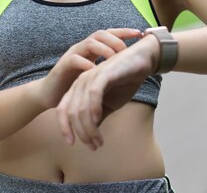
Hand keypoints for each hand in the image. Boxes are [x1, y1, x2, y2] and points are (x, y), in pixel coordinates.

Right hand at [39, 28, 141, 109]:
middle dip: (115, 39)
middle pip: (100, 34)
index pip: (109, 34)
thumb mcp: (97, 75)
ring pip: (89, 42)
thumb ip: (110, 69)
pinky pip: (75, 59)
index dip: (124, 32)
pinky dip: (86, 63)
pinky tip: (96, 70)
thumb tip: (135, 68)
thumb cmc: (77, 85)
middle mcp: (83, 48)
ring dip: (104, 49)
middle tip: (126, 50)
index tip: (140, 33)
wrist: (51, 95)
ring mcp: (72, 55)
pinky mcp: (62, 66)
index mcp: (92, 49)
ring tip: (114, 58)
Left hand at [56, 34, 159, 149]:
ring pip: (81, 107)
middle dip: (81, 132)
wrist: (142, 61)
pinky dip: (94, 110)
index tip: (72, 143)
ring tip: (99, 141)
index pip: (63, 109)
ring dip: (89, 128)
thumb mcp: (110, 104)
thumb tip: (89, 135)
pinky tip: (99, 121)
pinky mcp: (103, 73)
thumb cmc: (126, 81)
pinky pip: (93, 95)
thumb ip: (98, 117)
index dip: (65, 128)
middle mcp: (81, 82)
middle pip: (71, 112)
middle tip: (93, 146)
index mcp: (79, 88)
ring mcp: (91, 76)